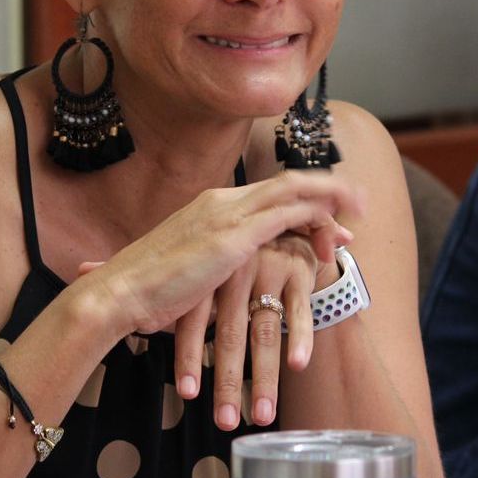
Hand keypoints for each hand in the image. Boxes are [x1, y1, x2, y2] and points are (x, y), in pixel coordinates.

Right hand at [69, 169, 359, 366]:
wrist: (118, 294)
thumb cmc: (142, 293)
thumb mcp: (182, 274)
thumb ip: (204, 269)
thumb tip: (209, 280)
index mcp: (208, 207)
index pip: (266, 193)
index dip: (300, 200)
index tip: (326, 219)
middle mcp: (220, 201)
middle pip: (286, 184)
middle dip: (325, 192)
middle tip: (355, 207)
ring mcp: (227, 215)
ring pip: (293, 191)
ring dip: (329, 199)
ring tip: (358, 211)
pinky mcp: (234, 237)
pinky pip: (287, 214)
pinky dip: (316, 216)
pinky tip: (335, 231)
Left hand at [185, 233, 341, 429]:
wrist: (282, 217)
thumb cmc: (235, 258)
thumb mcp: (205, 267)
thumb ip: (186, 294)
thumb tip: (105, 287)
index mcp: (207, 271)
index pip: (194, 321)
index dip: (189, 358)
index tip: (188, 394)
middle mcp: (236, 269)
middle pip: (230, 335)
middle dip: (227, 383)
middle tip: (225, 422)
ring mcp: (268, 269)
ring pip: (264, 331)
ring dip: (263, 378)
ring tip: (261, 416)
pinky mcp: (297, 270)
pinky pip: (298, 310)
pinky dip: (299, 338)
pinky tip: (297, 366)